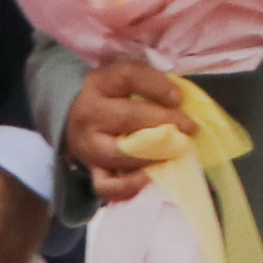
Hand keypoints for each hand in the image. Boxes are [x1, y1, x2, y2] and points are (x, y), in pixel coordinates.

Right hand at [63, 66, 195, 174]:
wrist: (73, 115)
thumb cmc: (109, 95)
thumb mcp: (123, 77)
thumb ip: (150, 82)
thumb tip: (178, 101)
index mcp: (98, 84)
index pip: (128, 78)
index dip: (158, 87)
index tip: (179, 98)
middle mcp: (88, 114)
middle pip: (129, 117)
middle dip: (166, 123)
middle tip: (190, 128)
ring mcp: (87, 146)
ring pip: (121, 154)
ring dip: (154, 154)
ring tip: (175, 152)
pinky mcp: (89, 169)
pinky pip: (107, 186)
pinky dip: (129, 185)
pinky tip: (149, 177)